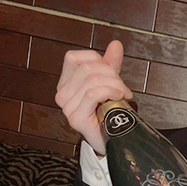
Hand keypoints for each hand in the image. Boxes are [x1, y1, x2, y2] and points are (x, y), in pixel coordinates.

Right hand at [55, 39, 132, 155]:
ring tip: (123, 94)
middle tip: (123, 87)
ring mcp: (67, 108)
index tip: (114, 73)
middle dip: (112, 74)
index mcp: (66, 84)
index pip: (74, 58)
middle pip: (87, 68)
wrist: (113, 141)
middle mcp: (62, 95)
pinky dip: (110, 91)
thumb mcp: (110, 84)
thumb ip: (110, 65)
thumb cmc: (109, 114)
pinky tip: (119, 97)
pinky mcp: (76, 118)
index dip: (97, 60)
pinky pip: (93, 94)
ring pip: (92, 80)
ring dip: (115, 84)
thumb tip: (115, 44)